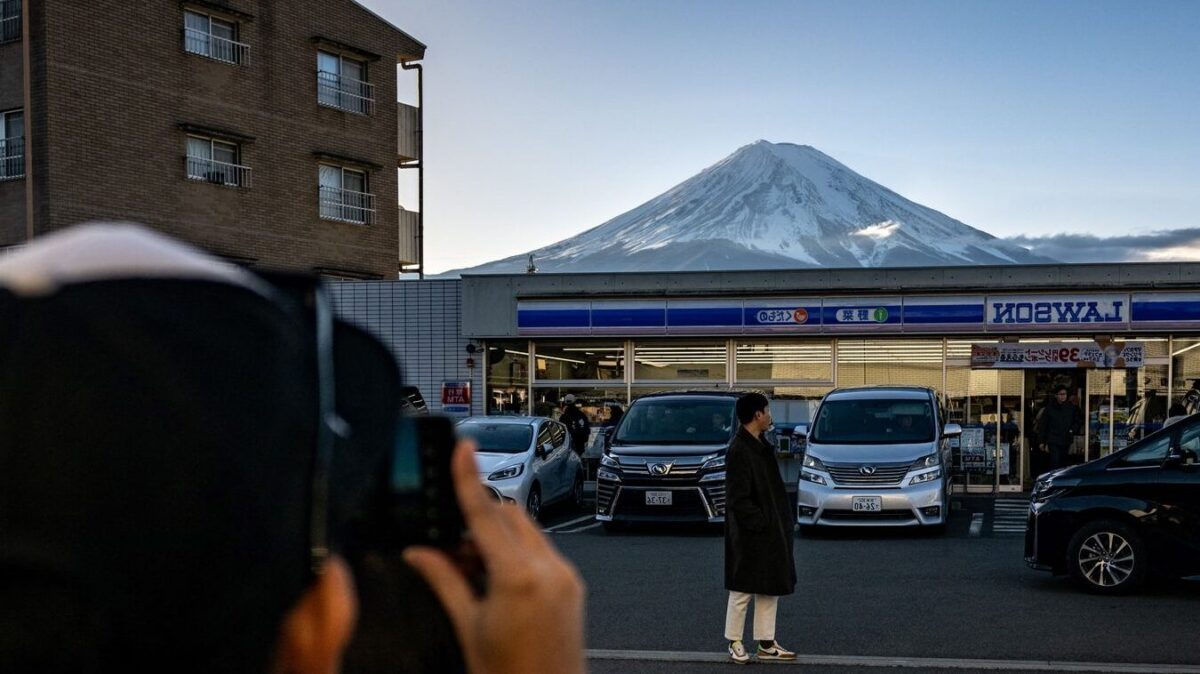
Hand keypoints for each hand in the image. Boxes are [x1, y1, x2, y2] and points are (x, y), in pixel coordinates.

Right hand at [404, 441, 586, 673]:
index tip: (464, 448)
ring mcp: (566, 577)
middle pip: (509, 516)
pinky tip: (497, 580)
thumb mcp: (468, 626)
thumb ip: (444, 581)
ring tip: (472, 571)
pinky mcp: (574, 587)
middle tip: (451, 546)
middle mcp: (549, 570)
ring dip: (499, 537)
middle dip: (479, 520)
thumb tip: (419, 554)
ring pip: (527, 532)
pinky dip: (517, 554)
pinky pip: (543, 552)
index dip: (469, 477)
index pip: (485, 514)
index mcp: (518, 578)